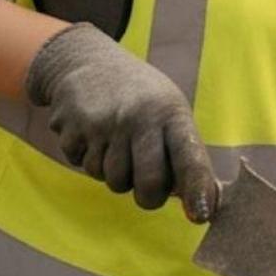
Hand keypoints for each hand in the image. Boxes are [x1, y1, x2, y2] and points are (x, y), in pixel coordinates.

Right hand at [24, 23, 219, 221]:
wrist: (86, 60)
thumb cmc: (140, 97)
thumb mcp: (168, 111)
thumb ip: (184, 153)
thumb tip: (203, 204)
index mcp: (169, 112)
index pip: (189, 156)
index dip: (197, 188)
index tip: (201, 216)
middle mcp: (139, 117)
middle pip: (148, 184)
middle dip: (149, 198)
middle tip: (147, 191)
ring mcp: (104, 123)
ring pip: (114, 182)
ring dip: (116, 176)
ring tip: (118, 148)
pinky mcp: (72, 128)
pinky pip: (83, 167)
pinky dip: (88, 159)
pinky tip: (93, 136)